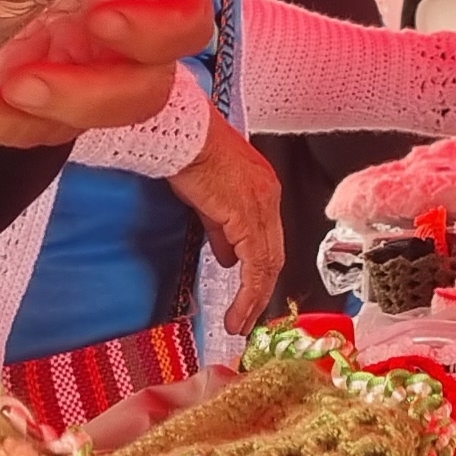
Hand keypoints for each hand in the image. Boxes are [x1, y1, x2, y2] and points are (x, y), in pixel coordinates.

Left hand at [0, 0, 215, 149]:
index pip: (184, 20)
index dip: (153, 30)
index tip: (101, 19)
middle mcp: (131, 42)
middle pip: (139, 93)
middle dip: (83, 97)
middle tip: (23, 85)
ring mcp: (87, 79)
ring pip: (76, 127)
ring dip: (16, 123)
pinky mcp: (41, 104)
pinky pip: (19, 130)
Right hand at [171, 116, 285, 333]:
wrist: (183, 133)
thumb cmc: (190, 151)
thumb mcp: (210, 197)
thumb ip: (221, 228)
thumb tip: (226, 257)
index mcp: (263, 189)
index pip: (268, 239)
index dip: (259, 270)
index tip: (250, 294)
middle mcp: (269, 197)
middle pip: (272, 255)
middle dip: (260, 291)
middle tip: (248, 317)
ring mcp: (261, 207)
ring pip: (267, 264)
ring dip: (254, 298)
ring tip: (241, 322)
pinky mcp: (247, 217)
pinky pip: (254, 264)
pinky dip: (249, 291)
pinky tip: (239, 309)